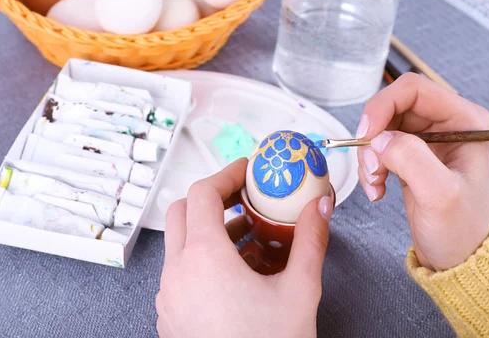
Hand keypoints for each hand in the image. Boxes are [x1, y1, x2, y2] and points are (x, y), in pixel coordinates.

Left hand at [156, 158, 333, 337]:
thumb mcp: (300, 290)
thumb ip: (310, 240)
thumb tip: (319, 207)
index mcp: (205, 258)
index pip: (201, 194)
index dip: (225, 175)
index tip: (245, 171)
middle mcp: (178, 274)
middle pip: (181, 213)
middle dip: (212, 199)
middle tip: (243, 199)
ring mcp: (169, 298)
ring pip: (180, 245)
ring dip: (209, 232)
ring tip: (249, 241)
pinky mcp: (170, 318)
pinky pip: (180, 274)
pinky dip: (202, 261)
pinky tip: (236, 278)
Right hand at [356, 73, 488, 270]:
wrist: (461, 260)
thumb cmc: (462, 231)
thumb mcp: (440, 195)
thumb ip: (411, 159)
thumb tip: (379, 139)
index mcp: (466, 121)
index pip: (414, 89)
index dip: (383, 106)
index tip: (366, 135)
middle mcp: (448, 124)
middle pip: (393, 106)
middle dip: (374, 136)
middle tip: (372, 169)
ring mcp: (428, 140)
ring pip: (382, 127)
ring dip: (370, 155)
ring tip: (376, 184)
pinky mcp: (413, 156)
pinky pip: (380, 147)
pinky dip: (371, 166)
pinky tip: (377, 189)